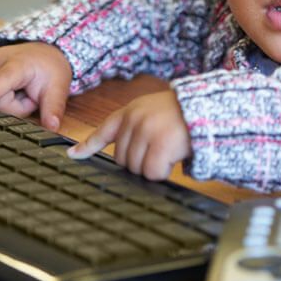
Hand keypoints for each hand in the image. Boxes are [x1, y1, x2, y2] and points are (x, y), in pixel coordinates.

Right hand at [0, 42, 72, 130]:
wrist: (38, 54)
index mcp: (16, 63)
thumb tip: (53, 127)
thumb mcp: (58, 87)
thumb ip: (53, 108)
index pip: (2, 80)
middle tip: (26, 93)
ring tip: (15, 90)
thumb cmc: (47, 69)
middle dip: (15, 107)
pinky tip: (4, 92)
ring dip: (5, 105)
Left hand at [66, 90, 190, 180]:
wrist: (207, 108)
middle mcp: (134, 120)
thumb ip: (135, 128)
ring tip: (168, 150)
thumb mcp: (154, 113)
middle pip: (121, 159)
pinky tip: (173, 158)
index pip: (103, 131)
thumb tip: (124, 157)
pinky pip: (152, 173)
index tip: (72, 155)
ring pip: (136, 168)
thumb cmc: (183, 114)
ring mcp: (146, 132)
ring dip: (152, 167)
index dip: (87, 146)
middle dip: (139, 161)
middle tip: (159, 150)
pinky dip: (163, 172)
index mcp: (130, 112)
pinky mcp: (160, 144)